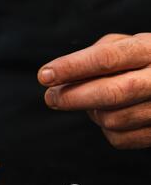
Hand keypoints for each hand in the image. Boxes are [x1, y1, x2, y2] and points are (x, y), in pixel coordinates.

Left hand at [37, 33, 150, 148]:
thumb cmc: (144, 60)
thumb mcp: (126, 45)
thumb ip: (95, 55)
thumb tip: (60, 77)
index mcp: (149, 49)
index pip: (106, 58)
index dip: (71, 68)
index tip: (44, 76)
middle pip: (111, 93)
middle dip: (73, 97)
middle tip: (50, 97)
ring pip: (113, 119)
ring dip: (92, 112)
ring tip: (91, 100)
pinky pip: (120, 139)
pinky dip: (106, 129)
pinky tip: (110, 114)